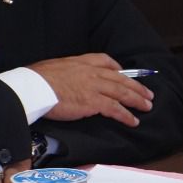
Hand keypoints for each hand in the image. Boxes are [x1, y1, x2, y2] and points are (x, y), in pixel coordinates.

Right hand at [33, 53, 155, 126]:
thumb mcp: (57, 66)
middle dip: (137, 87)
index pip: (107, 61)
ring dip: (137, 100)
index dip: (119, 69)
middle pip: (121, 79)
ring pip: (123, 93)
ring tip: (147, 106)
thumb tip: (69, 77)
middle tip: (148, 94)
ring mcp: (95, 87)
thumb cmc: (38, 78)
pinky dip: (126, 115)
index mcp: (83, 62)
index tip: (126, 74)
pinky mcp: (93, 102)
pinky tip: (133, 121)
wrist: (34, 87)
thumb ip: (70, 70)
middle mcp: (93, 73)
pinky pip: (115, 109)